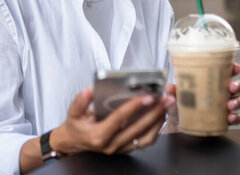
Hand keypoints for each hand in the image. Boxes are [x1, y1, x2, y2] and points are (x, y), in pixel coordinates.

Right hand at [51, 87, 174, 155]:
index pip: (120, 119)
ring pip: (145, 137)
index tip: (147, 96)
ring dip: (158, 121)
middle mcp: (111, 144)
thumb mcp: (73, 112)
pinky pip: (145, 141)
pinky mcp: (126, 149)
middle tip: (165, 99)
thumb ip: (80, 101)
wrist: (74, 143)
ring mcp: (120, 148)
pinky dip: (155, 129)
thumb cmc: (76, 126)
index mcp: (99, 135)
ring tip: (166, 106)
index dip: (134, 107)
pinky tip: (160, 116)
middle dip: (154, 112)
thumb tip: (89, 90)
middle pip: (138, 128)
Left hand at [162, 62, 239, 132]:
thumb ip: (172, 92)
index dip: (232, 68)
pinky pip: (238, 118)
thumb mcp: (174, 98)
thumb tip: (171, 87)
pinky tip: (230, 118)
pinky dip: (237, 117)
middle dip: (237, 85)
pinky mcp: (226, 120)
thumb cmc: (179, 108)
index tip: (235, 67)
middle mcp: (220, 93)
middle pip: (236, 85)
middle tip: (231, 87)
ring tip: (230, 105)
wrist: (179, 128)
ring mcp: (225, 106)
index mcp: (210, 82)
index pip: (224, 72)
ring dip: (238, 101)